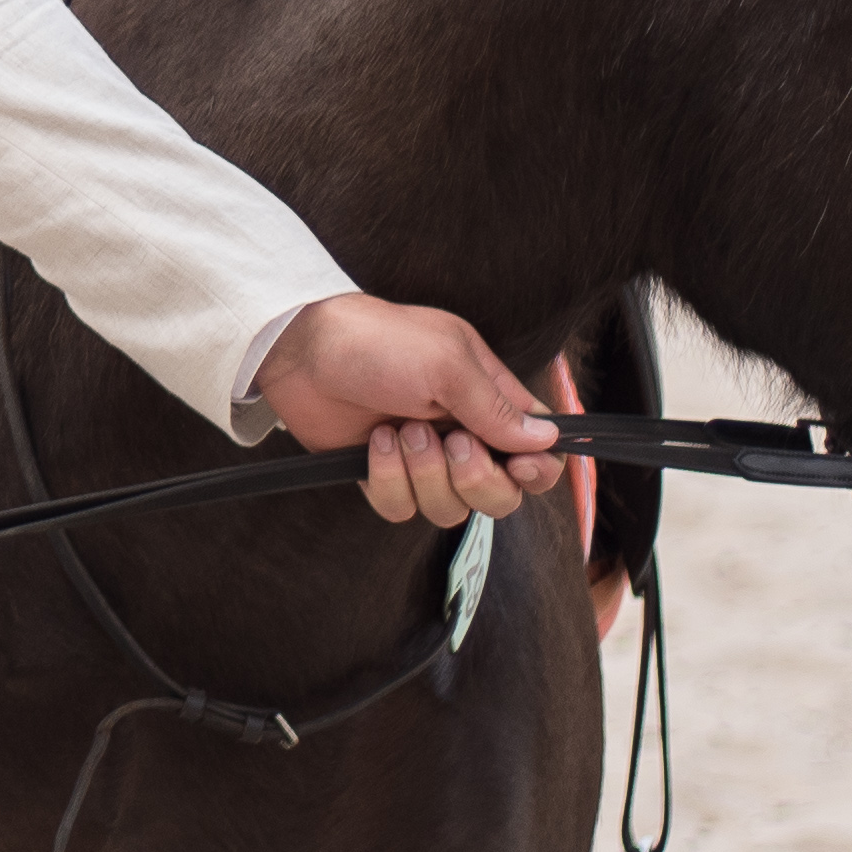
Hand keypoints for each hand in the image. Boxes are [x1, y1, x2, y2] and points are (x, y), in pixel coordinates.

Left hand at [258, 295, 565, 527]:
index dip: (536, 470)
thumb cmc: (379, 341)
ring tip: (403, 430)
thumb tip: (548, 441)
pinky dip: (389, 480)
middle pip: (501, 497)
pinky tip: (375, 443)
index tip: (518, 465)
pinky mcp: (384, 476)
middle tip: (452, 444)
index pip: (538, 452)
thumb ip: (498, 409)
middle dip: (478, 480)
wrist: (304, 350)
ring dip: (427, 475)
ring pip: (451, 509)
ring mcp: (423, 459)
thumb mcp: (448, 365)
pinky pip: (403, 509)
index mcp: (490, 400)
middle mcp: (463, 434)